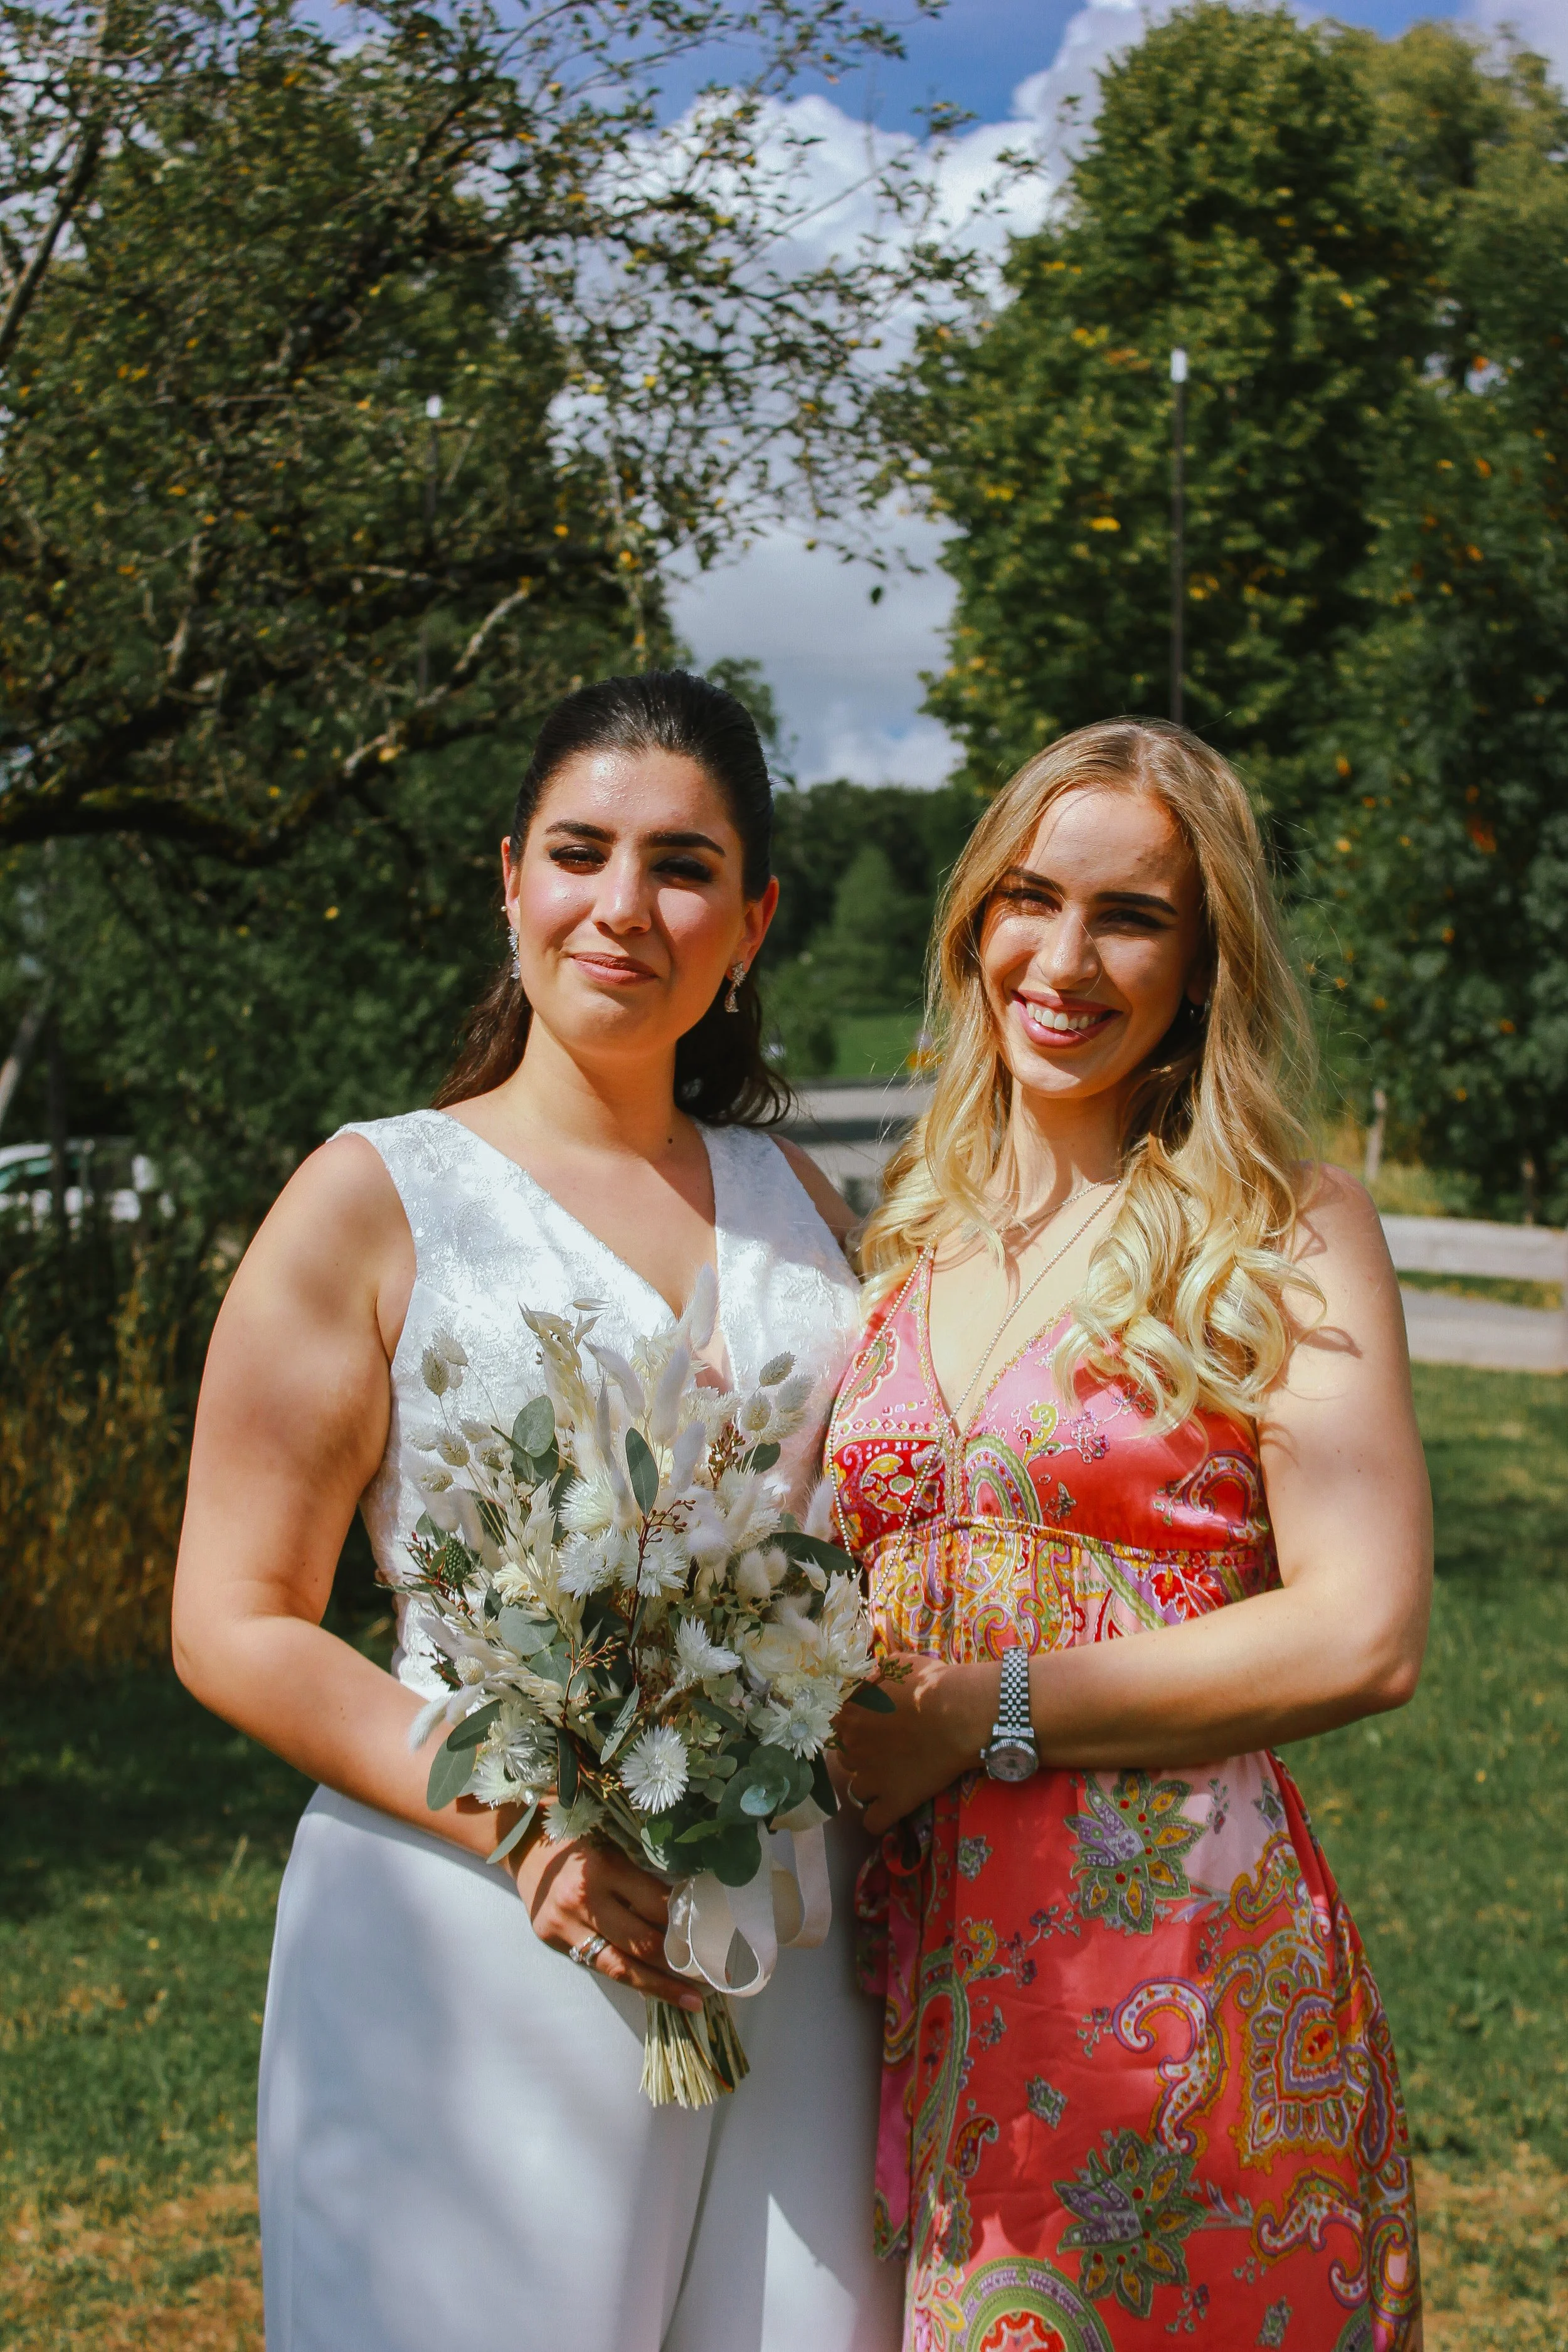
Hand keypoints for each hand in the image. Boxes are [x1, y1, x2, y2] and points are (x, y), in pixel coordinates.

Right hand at [512, 1832, 704, 2010]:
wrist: (524, 1845)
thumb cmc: (579, 1839)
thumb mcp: (614, 1845)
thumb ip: (643, 1876)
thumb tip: (687, 1908)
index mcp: (604, 1867)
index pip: (655, 1904)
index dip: (686, 1924)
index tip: (715, 1938)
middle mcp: (584, 1900)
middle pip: (641, 1942)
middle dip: (679, 1963)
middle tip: (713, 1976)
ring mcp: (566, 1925)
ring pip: (620, 1966)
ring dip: (659, 1985)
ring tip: (691, 2000)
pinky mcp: (555, 1941)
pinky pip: (598, 1965)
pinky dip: (629, 1978)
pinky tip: (653, 1988)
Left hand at [832, 1653, 1000, 1835]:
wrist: (960, 1714)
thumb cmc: (931, 1684)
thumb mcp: (895, 1665)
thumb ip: (873, 1677)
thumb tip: (866, 1682)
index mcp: (849, 1714)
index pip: (836, 1726)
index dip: (854, 1726)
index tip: (872, 1725)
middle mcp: (853, 1748)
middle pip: (845, 1758)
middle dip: (862, 1755)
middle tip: (887, 1749)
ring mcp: (871, 1778)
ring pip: (856, 1790)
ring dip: (870, 1785)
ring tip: (893, 1777)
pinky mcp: (893, 1802)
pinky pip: (873, 1822)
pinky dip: (879, 1818)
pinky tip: (891, 1807)